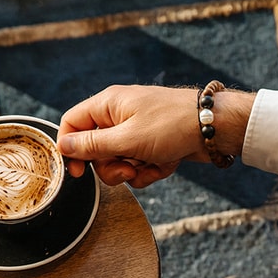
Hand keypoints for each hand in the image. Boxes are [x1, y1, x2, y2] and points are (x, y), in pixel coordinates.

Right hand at [58, 85, 254, 186]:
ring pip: (118, 161)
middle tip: (128, 169)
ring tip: (152, 165)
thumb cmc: (172, 125)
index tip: (78, 172)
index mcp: (108, 105)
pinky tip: (165, 166)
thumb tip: (63, 146)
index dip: (70, 149)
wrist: (214, 128)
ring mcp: (137, 131)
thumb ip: (93, 145)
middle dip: (111, 166)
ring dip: (133, 171)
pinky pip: (139, 165)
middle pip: (95, 150)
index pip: (72, 124)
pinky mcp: (152, 145)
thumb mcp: (128, 139)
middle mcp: (119, 116)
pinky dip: (150, 170)